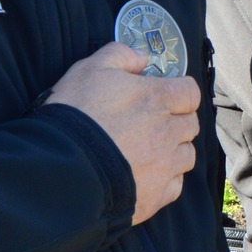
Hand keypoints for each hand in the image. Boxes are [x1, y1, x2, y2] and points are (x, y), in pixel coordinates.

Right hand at [45, 41, 202, 224]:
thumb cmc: (76, 114)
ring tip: (150, 150)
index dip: (179, 92)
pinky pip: (174, 186)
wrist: (61, 169)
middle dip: (177, 120)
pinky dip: (165, 180)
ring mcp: (165, 166)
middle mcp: (169, 133)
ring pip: (187, 155)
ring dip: (174, 150)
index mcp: (158, 99)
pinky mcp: (155, 195)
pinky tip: (146, 175)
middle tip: (153, 122)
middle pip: (191, 124)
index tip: (164, 94)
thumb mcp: (90, 69)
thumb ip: (120, 55)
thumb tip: (141, 57)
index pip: (190, 92)